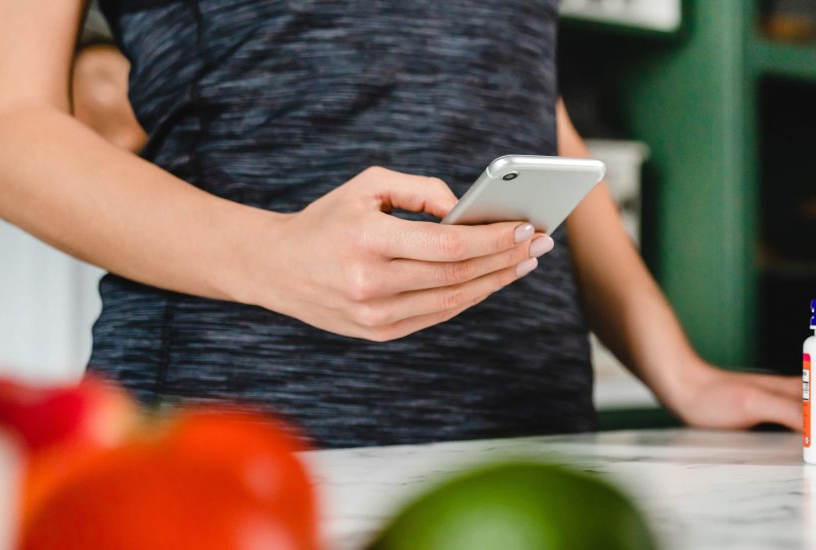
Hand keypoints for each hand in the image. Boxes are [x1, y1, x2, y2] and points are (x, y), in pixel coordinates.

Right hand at [236, 166, 553, 340]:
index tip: (526, 226)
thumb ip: (422, 190)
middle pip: (457, 275)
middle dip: (506, 258)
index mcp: (368, 240)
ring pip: (453, 300)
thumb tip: (469, 210)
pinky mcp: (378, 334)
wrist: (274, 266)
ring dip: (496, 281)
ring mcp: (374, 315)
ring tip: (525, 262)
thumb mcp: (368, 185)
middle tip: (540, 243)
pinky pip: (437, 315)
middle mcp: (371, 283)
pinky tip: (492, 279)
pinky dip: (469, 297)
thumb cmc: (329, 217)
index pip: (448, 246)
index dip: (493, 240)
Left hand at [665, 363, 800, 430]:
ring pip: (809, 412)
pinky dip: (805, 430)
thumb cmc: (713, 395)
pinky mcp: (761, 414)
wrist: (684, 390)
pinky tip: (806, 441)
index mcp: (790, 386)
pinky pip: (793, 422)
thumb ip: (786, 412)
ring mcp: (774, 403)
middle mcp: (786, 393)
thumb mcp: (754, 404)